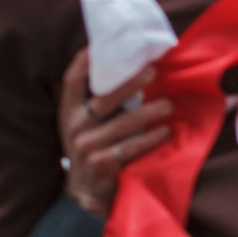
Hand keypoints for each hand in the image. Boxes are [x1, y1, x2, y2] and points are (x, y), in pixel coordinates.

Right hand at [57, 50, 167, 219]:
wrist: (85, 191)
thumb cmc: (91, 147)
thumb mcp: (83, 123)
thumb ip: (94, 100)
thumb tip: (124, 68)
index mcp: (68, 110)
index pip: (72, 80)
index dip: (84, 63)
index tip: (102, 45)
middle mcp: (74, 125)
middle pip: (104, 99)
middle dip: (130, 83)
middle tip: (154, 72)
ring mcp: (86, 146)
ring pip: (122, 124)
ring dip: (149, 113)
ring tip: (169, 105)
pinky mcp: (101, 164)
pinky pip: (130, 147)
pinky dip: (150, 139)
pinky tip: (165, 132)